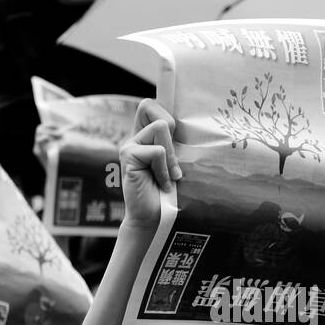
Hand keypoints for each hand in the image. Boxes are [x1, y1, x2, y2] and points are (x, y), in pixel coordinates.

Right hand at [119, 99, 180, 231]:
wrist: (156, 219)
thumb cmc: (171, 193)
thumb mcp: (177, 163)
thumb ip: (177, 143)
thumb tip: (197, 125)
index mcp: (146, 136)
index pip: (150, 105)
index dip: (164, 110)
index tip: (177, 130)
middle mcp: (135, 137)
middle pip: (150, 105)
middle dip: (170, 128)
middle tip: (172, 158)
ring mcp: (129, 145)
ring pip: (160, 127)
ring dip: (171, 154)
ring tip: (169, 176)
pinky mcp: (128, 156)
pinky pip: (156, 151)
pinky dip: (165, 169)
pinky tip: (163, 184)